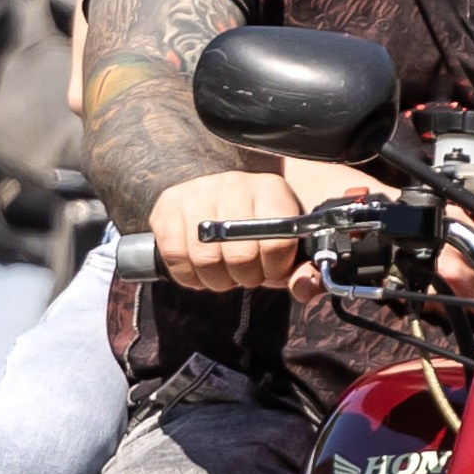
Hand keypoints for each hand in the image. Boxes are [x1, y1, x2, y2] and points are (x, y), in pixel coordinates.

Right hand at [149, 170, 321, 292]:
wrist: (218, 200)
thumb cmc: (257, 232)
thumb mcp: (287, 247)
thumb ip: (303, 271)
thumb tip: (304, 289)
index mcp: (271, 189)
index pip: (277, 242)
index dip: (275, 270)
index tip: (271, 270)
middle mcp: (234, 184)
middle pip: (240, 256)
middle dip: (245, 278)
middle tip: (245, 273)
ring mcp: (198, 192)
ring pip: (205, 260)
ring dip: (217, 280)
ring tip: (223, 272)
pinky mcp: (168, 205)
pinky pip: (175, 256)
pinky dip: (188, 276)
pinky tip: (199, 270)